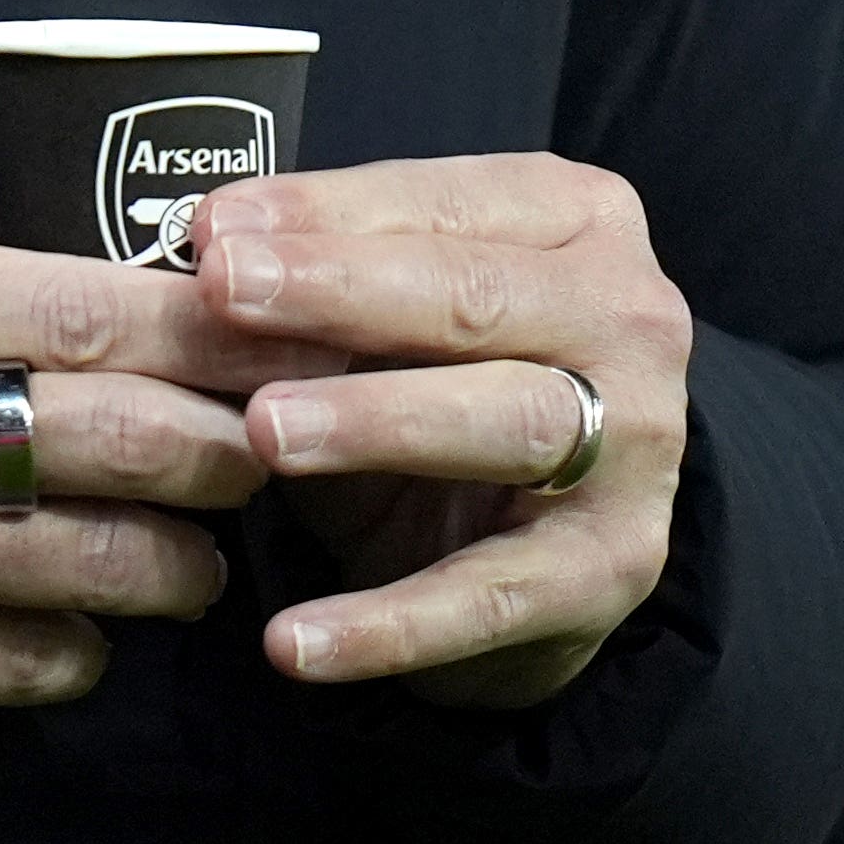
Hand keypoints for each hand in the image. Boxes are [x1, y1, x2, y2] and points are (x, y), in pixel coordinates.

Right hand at [0, 226, 344, 763]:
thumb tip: (75, 282)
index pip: (94, 304)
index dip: (216, 328)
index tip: (275, 338)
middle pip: (144, 432)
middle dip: (237, 451)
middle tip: (260, 457)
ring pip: (123, 561)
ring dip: (180, 564)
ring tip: (181, 556)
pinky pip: (48, 663)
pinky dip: (82, 648)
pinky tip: (65, 628)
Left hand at [197, 155, 691, 712]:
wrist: (540, 535)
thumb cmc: (441, 377)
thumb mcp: (388, 314)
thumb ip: (319, 272)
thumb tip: (207, 239)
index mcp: (577, 222)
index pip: (444, 201)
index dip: (325, 212)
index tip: (213, 228)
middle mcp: (629, 321)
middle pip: (477, 299)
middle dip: (341, 294)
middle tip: (223, 296)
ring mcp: (637, 450)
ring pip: (505, 422)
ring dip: (377, 424)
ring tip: (265, 432)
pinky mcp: (608, 572)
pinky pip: (488, 597)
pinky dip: (387, 624)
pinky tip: (292, 642)